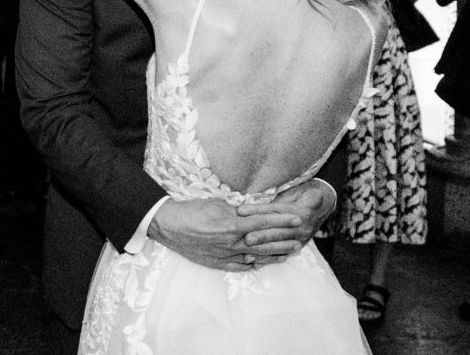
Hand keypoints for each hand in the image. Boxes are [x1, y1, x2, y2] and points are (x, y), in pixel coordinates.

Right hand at [148, 197, 317, 271]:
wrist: (169, 226)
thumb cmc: (191, 210)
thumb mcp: (216, 203)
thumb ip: (236, 209)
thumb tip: (250, 210)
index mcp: (233, 225)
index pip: (265, 222)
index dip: (282, 221)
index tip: (297, 219)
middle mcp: (233, 242)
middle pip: (265, 241)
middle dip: (284, 239)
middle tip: (300, 238)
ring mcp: (226, 255)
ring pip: (257, 256)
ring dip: (274, 254)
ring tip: (289, 253)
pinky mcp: (218, 263)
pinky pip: (241, 266)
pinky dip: (254, 264)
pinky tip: (262, 263)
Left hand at [235, 180, 337, 258]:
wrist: (325, 204)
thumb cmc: (305, 193)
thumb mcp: (295, 190)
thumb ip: (277, 198)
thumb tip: (253, 202)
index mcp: (300, 210)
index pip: (275, 210)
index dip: (257, 210)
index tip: (240, 211)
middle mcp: (302, 226)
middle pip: (278, 230)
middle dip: (261, 235)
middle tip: (246, 238)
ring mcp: (301, 238)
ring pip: (279, 244)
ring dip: (263, 250)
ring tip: (247, 252)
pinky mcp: (298, 246)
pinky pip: (282, 254)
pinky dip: (268, 259)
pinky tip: (255, 262)